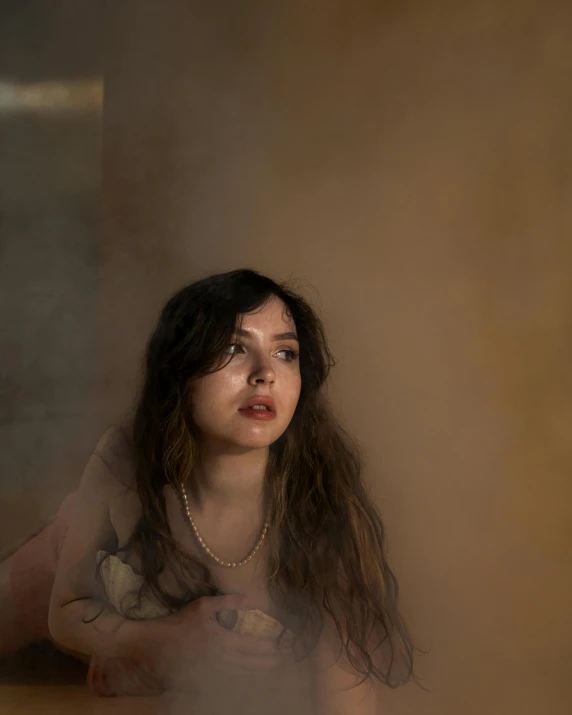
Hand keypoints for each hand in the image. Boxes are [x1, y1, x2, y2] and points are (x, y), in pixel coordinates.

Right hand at [152, 593, 290, 688]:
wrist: (161, 644)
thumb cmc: (183, 622)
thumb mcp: (204, 606)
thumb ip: (227, 602)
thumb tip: (248, 599)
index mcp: (223, 640)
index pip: (253, 645)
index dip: (269, 646)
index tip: (282, 645)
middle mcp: (222, 658)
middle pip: (251, 663)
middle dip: (269, 662)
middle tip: (283, 659)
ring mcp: (215, 669)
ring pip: (242, 672)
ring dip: (259, 670)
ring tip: (271, 667)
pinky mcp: (208, 674)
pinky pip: (231, 676)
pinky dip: (244, 675)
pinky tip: (249, 673)